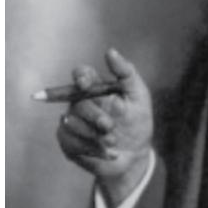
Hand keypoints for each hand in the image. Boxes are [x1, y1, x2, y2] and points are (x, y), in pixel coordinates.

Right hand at [57, 48, 153, 207]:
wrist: (135, 156)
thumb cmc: (137, 122)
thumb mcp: (139, 96)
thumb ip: (126, 72)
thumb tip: (110, 51)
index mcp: (96, 88)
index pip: (81, 74)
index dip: (81, 77)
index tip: (86, 84)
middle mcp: (80, 102)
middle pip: (77, 102)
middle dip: (95, 116)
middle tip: (109, 126)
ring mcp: (72, 122)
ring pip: (71, 123)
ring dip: (94, 135)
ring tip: (113, 142)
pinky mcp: (68, 142)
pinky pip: (71, 142)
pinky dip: (92, 149)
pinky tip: (108, 153)